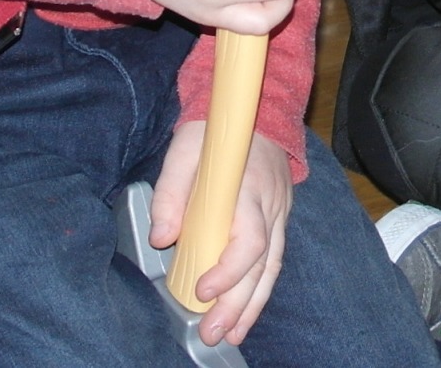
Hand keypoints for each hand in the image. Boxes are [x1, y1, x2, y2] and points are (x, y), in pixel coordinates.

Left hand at [147, 125, 290, 348]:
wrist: (256, 107)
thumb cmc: (215, 133)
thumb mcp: (183, 152)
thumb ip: (170, 193)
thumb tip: (161, 237)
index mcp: (249, 188)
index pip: (250, 239)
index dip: (229, 271)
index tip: (202, 290)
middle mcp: (271, 205)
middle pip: (262, 264)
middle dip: (238, 304)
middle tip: (214, 332)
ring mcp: (280, 211)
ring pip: (273, 267)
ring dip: (254, 305)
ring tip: (234, 334)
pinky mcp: (279, 217)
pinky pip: (274, 259)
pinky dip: (261, 288)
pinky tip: (246, 311)